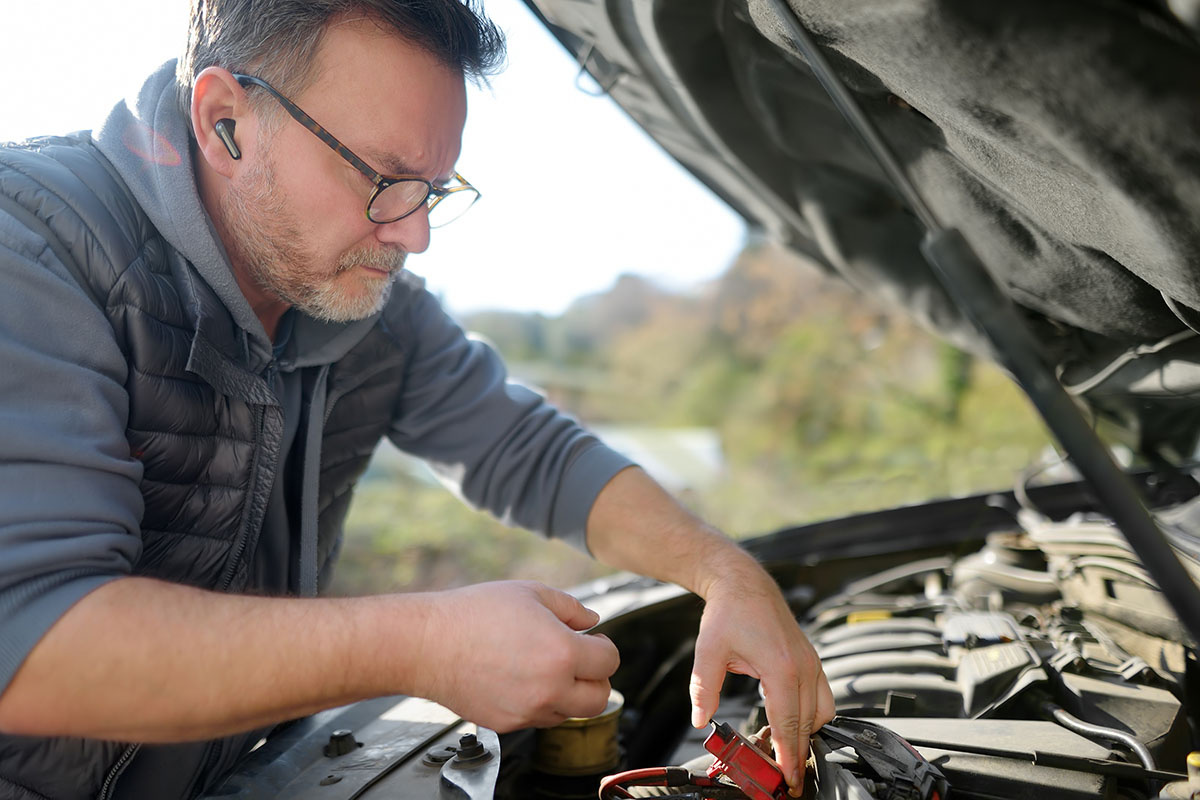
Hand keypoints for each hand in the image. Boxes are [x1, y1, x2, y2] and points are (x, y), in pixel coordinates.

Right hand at [413, 581, 619, 730]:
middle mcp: (549, 688)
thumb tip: (591, 620)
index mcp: (561, 653)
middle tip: (582, 661)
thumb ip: (570, 607)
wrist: (428, 644)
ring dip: (569, 692)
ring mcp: (528, 711)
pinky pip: (539, 718)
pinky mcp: (508, 723)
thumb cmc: (473, 614)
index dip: (604, 647)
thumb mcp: (529, 593)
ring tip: (547, 667)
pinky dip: (541, 702)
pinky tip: (524, 679)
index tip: (595, 641)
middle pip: (599, 698)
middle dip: (596, 678)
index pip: (609, 661)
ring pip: (570, 712)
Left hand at [688, 567, 834, 796]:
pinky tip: (792, 723)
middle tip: (788, 779)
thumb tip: (701, 719)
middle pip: (807, 723)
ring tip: (787, 751)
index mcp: (781, 668)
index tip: (788, 778)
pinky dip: (811, 714)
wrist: (744, 584)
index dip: (788, 755)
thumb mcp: (708, 652)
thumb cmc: (728, 613)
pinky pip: (821, 696)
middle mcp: (803, 666)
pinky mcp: (811, 659)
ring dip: (807, 733)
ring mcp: (811, 662)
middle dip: (798, 753)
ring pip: (821, 712)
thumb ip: (704, 689)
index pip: (788, 723)